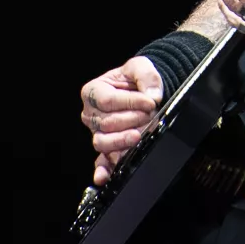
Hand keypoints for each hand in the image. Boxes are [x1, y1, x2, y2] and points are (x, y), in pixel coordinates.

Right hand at [79, 56, 163, 186]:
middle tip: (149, 115)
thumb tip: (153, 96)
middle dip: (131, 120)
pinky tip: (103, 177)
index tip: (149, 101)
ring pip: (103, 142)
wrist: (143, 92)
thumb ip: (147, 76)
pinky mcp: (108, 148)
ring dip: (123, 140)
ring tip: (139, 135)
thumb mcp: (141, 66)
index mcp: (93, 92)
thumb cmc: (136, 79)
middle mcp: (91, 114)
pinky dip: (102, 170)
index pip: (107, 101)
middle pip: (106, 123)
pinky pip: (102, 161)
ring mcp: (98, 133)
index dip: (129, 102)